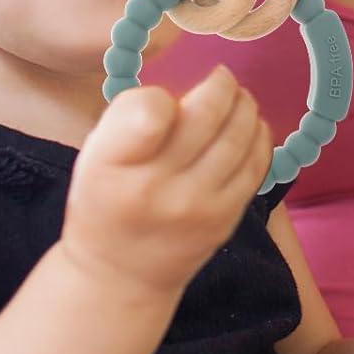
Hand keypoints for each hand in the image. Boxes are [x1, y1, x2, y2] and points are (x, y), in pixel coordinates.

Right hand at [61, 66, 271, 296]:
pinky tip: (252, 125)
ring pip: (238, 138)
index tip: (167, 98)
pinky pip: (255, 167)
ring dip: (245, 106)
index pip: (150, 113)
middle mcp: (157, 187)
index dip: (163, 96)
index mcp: (113, 165)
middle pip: (206, 116)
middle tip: (221, 77)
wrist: (120, 276)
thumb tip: (183, 94)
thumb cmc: (106, 201)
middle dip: (221, 85)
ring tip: (240, 97)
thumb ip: (130, 117)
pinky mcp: (225, 219)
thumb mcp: (95, 155)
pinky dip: (258, 137)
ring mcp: (197, 206)